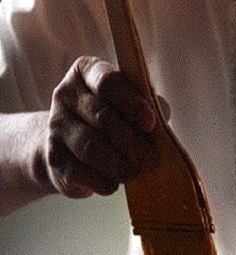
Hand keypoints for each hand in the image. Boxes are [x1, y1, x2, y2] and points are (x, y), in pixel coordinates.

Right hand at [44, 56, 159, 197]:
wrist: (70, 145)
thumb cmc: (113, 119)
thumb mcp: (131, 104)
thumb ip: (148, 106)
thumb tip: (162, 122)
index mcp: (87, 72)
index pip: (108, 82)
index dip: (132, 104)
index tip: (151, 124)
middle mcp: (65, 94)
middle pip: (102, 117)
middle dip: (132, 142)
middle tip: (151, 159)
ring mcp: (56, 125)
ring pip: (91, 147)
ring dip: (119, 164)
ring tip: (135, 172)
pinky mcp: (54, 157)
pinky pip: (80, 172)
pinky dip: (103, 181)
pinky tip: (115, 183)